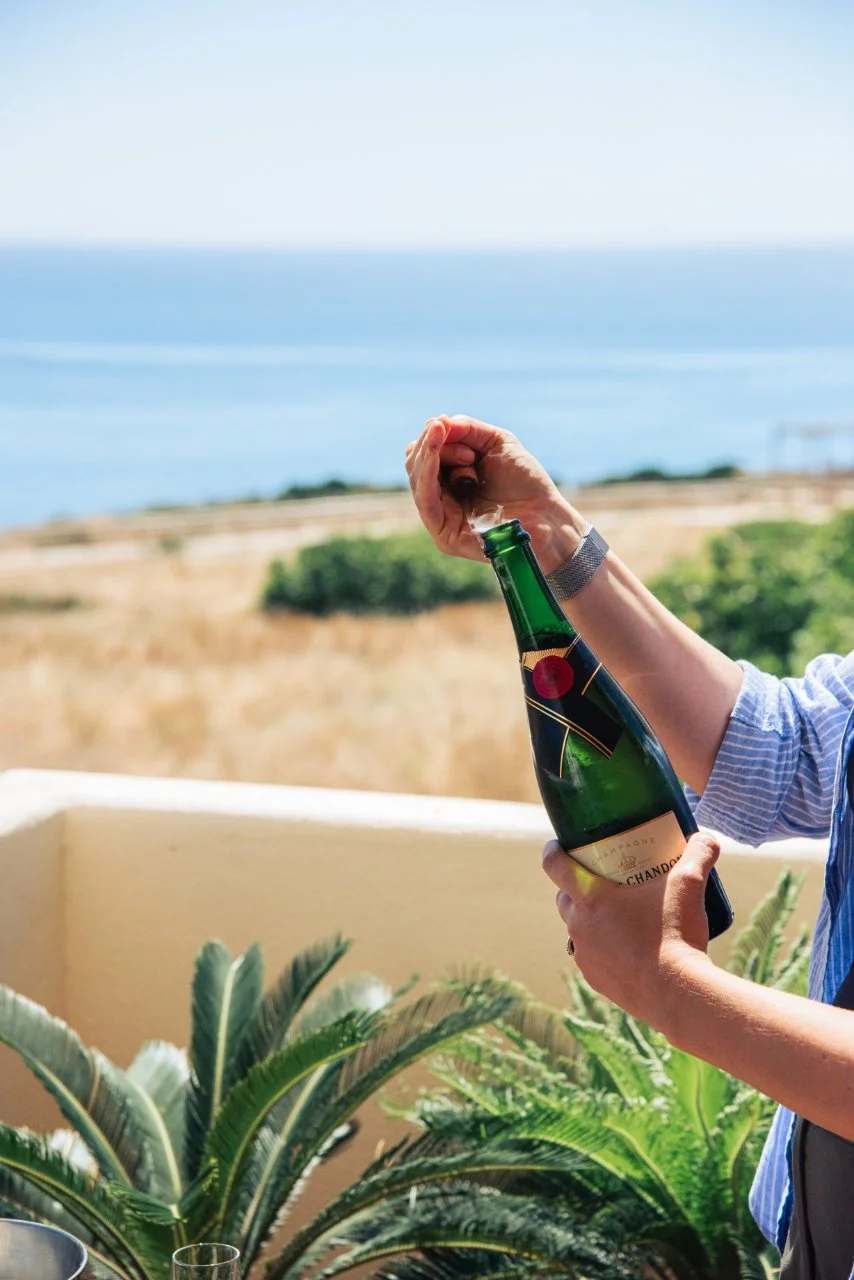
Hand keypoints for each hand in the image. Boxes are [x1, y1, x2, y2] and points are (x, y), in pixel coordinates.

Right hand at [405, 415, 583, 570]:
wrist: (547, 515)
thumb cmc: (526, 482)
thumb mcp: (496, 443)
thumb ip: (467, 429)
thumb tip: (434, 422)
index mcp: (449, 477)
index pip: (424, 452)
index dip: (436, 436)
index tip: (457, 431)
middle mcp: (441, 497)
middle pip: (415, 462)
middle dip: (436, 445)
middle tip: (470, 451)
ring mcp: (440, 517)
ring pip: (417, 478)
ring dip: (433, 454)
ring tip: (461, 449)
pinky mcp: (444, 535)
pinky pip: (425, 500)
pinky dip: (426, 473)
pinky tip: (433, 453)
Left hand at [542, 831, 719, 1031]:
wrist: (677, 993)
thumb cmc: (676, 933)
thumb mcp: (690, 885)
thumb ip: (699, 854)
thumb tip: (707, 837)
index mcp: (590, 898)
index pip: (554, 865)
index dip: (553, 850)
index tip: (558, 844)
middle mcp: (578, 926)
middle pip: (564, 897)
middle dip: (576, 887)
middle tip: (601, 880)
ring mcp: (585, 955)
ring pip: (576, 929)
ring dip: (588, 919)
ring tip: (615, 915)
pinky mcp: (595, 980)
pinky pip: (591, 957)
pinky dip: (602, 949)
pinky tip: (622, 948)